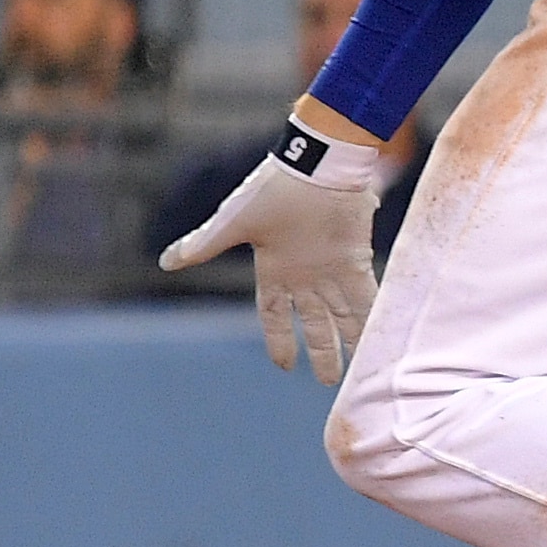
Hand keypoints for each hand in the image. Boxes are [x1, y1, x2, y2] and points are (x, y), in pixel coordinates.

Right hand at [159, 133, 385, 384]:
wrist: (316, 165)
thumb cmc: (271, 191)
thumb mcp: (233, 222)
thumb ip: (204, 245)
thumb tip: (165, 262)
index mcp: (274, 270)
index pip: (274, 315)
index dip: (279, 339)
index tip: (284, 365)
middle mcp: (305, 275)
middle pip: (313, 323)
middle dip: (321, 351)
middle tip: (328, 381)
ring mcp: (332, 269)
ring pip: (342, 316)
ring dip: (350, 343)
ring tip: (360, 370)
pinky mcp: (357, 260)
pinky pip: (366, 298)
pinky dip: (373, 320)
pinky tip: (380, 342)